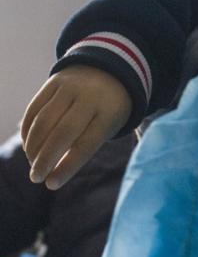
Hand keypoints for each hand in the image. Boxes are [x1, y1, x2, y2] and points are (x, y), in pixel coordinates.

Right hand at [21, 65, 131, 189]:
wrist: (110, 72)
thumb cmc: (109, 111)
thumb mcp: (109, 126)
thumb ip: (86, 146)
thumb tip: (52, 175)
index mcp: (109, 113)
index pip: (86, 145)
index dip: (67, 166)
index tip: (51, 185)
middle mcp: (90, 98)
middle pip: (63, 132)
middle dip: (45, 158)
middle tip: (36, 177)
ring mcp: (71, 87)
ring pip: (44, 120)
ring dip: (33, 146)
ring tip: (32, 163)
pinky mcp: (54, 81)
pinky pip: (35, 108)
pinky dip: (27, 129)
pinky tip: (28, 145)